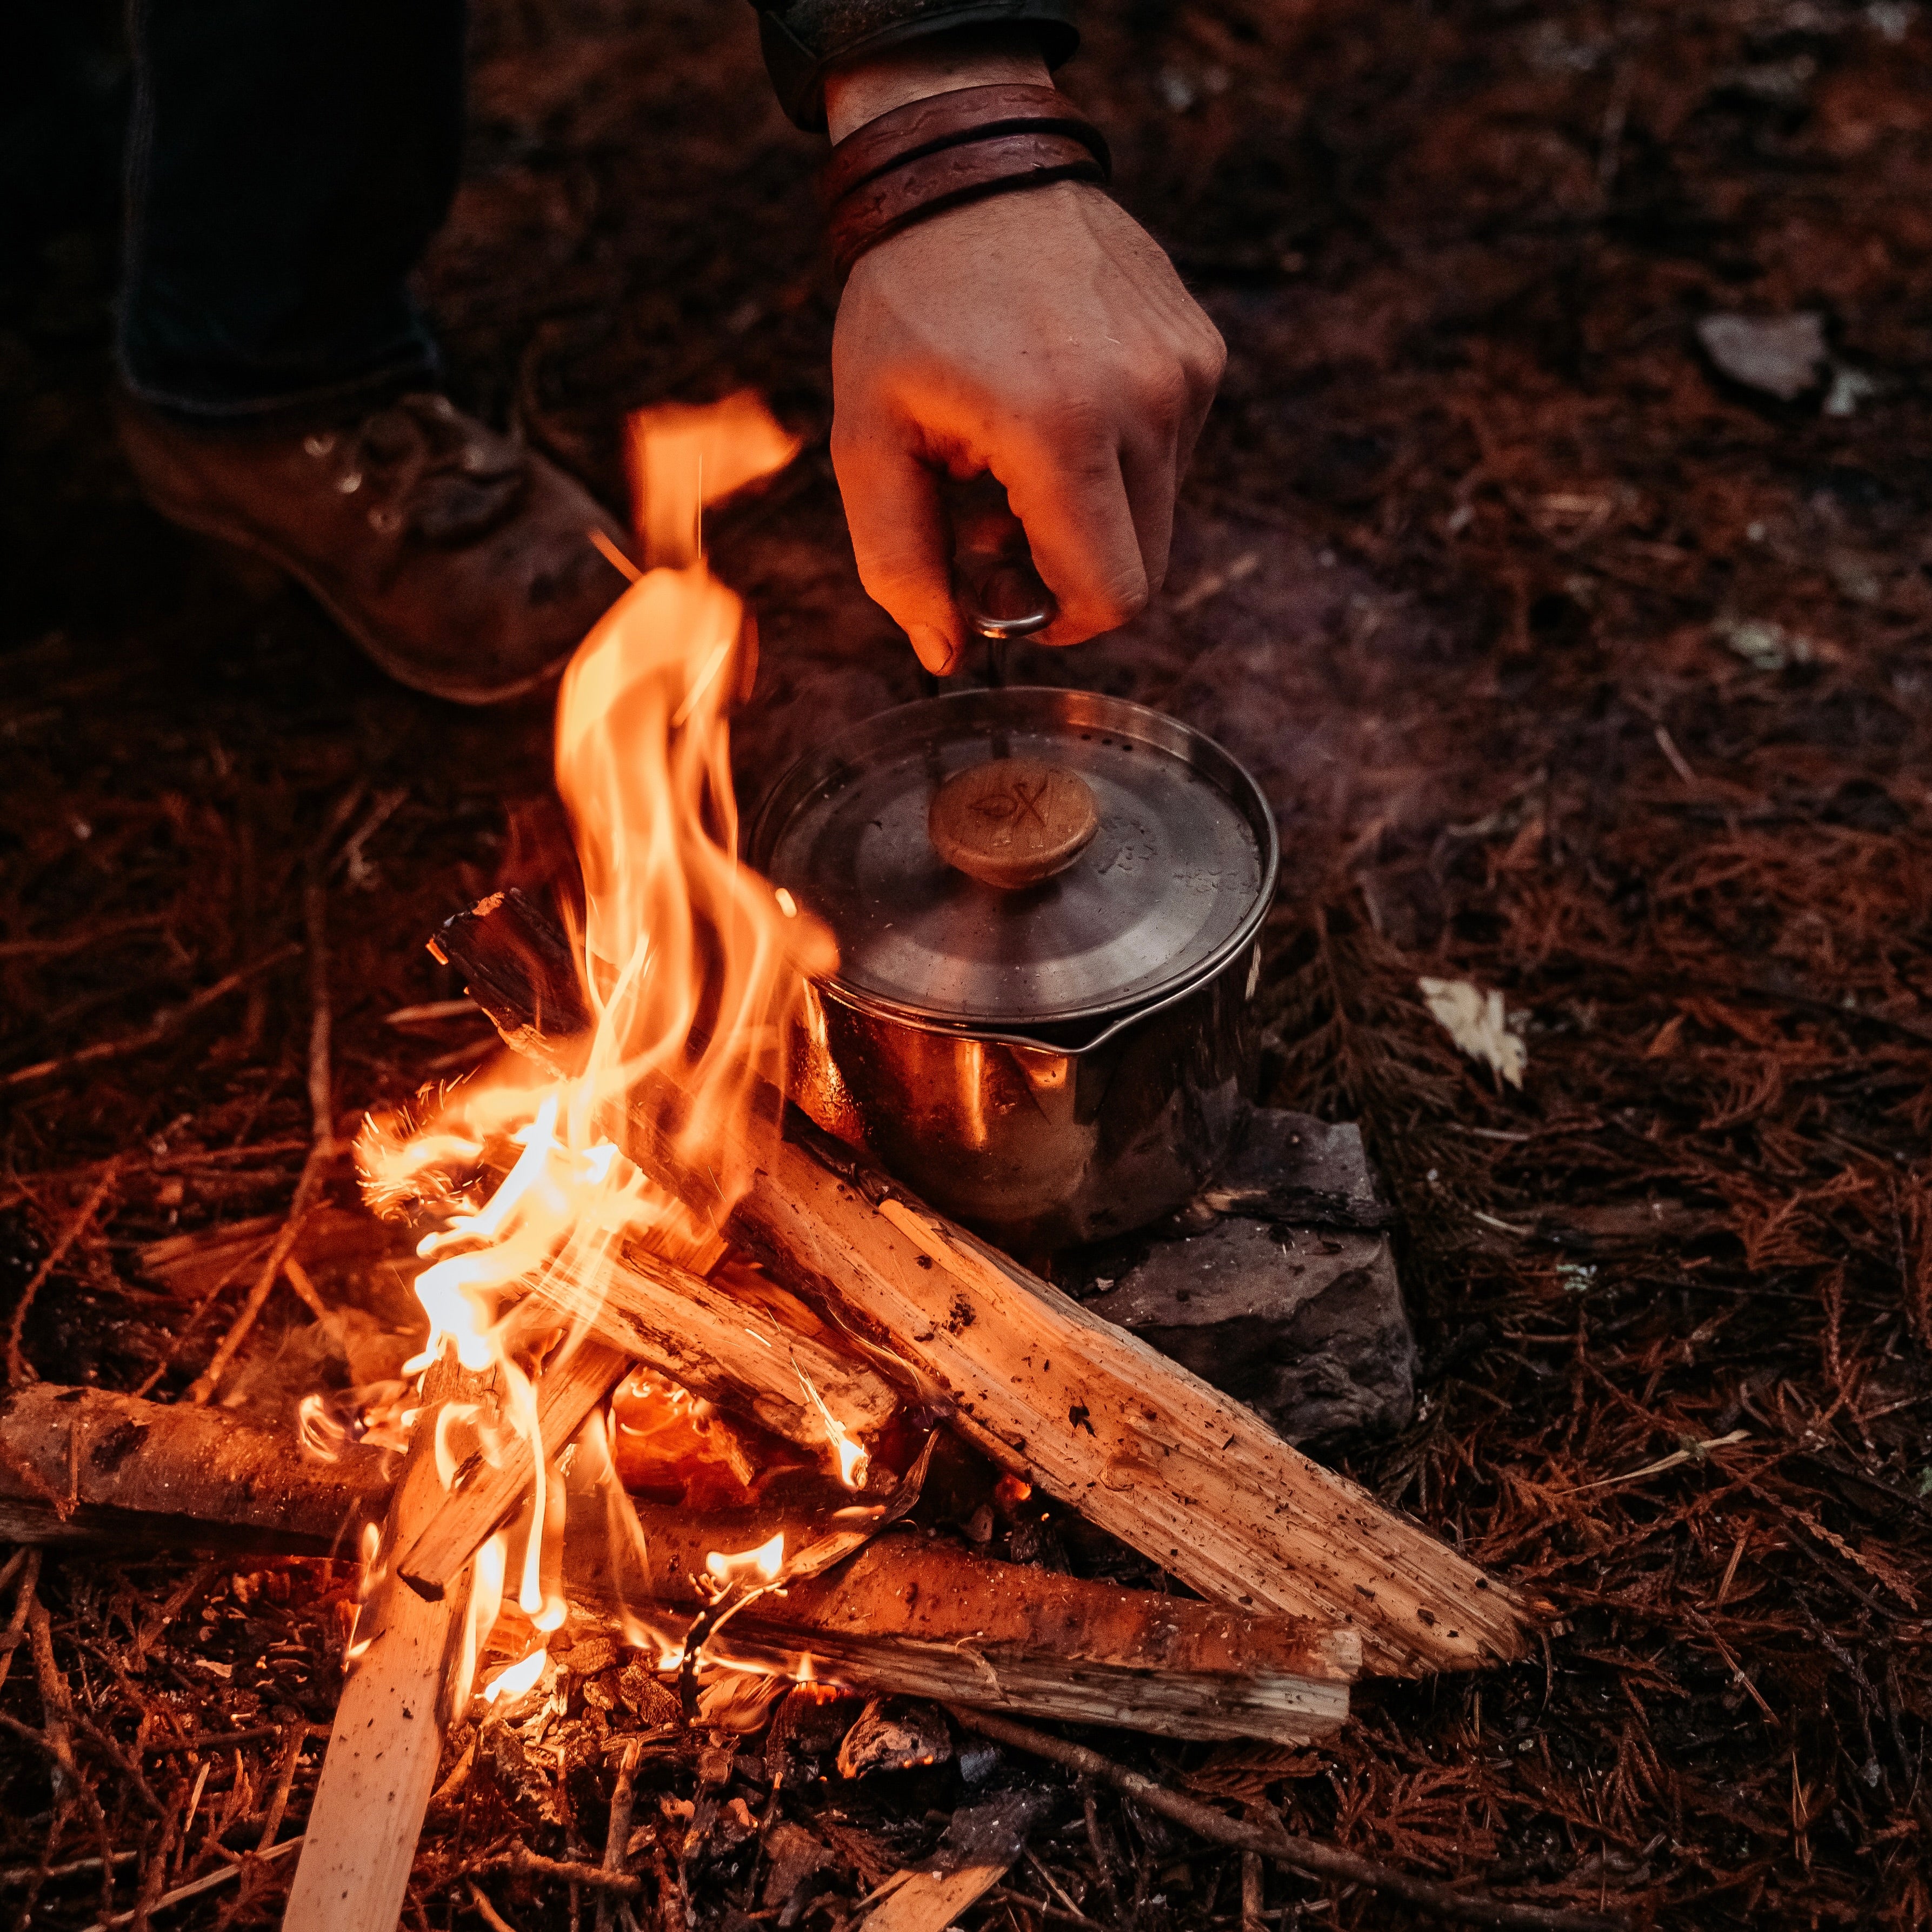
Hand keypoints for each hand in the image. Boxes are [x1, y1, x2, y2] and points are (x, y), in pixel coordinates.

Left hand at [825, 45, 1224, 674]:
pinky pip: (1170, 454)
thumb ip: (899, 563)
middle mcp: (1146, 402)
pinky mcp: (1201, 351)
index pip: (1114, 596)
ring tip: (1014, 455)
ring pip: (1156, 516)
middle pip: (1142, 568)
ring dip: (1089, 515)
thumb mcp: (867, 440)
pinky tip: (1055, 406)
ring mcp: (1185, 372)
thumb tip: (947, 657)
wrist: (970, 167)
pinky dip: (1115, 459)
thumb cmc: (906, 307)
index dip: (1062, 623)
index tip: (1007, 595)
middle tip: (992, 525)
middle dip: (1069, 574)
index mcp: (1060, 431)